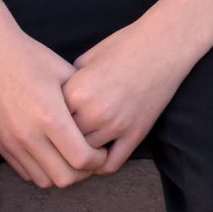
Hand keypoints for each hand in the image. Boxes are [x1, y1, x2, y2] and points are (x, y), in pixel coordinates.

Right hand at [0, 21, 104, 189]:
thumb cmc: (31, 59)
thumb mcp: (64, 73)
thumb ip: (82, 101)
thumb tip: (101, 120)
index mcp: (50, 116)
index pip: (81, 158)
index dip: (98, 160)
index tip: (102, 150)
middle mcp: (29, 136)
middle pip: (64, 178)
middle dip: (83, 172)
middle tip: (90, 158)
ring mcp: (12, 144)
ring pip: (44, 180)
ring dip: (62, 174)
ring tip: (70, 158)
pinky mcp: (1, 146)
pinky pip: (26, 173)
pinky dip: (42, 170)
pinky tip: (51, 154)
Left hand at [63, 10, 203, 174]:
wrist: (163, 45)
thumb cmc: (124, 46)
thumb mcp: (87, 58)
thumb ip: (68, 82)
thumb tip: (56, 100)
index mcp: (76, 91)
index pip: (50, 121)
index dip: (49, 121)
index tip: (50, 121)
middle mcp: (93, 112)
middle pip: (65, 141)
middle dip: (62, 141)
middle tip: (60, 141)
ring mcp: (116, 125)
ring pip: (86, 155)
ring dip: (81, 153)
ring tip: (77, 150)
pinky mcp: (136, 133)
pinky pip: (112, 163)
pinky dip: (101, 166)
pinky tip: (98, 157)